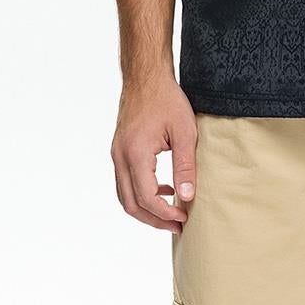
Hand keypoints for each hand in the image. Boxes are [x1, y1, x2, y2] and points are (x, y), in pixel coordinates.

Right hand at [111, 74, 198, 230]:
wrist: (145, 77)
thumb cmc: (166, 100)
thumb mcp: (184, 133)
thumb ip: (185, 167)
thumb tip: (188, 197)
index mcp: (135, 154)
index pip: (147, 198)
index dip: (165, 214)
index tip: (184, 218)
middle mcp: (120, 157)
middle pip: (130, 204)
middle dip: (154, 220)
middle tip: (177, 226)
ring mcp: (117, 154)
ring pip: (124, 196)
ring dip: (146, 209)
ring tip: (171, 214)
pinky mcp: (120, 151)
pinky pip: (125, 182)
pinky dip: (141, 193)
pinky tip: (165, 189)